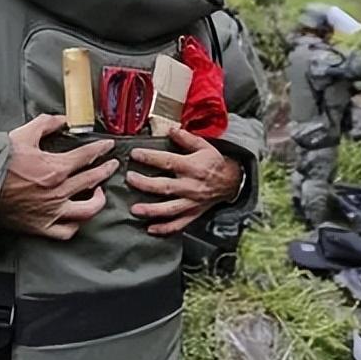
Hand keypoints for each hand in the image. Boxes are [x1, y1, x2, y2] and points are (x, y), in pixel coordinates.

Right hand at [0, 114, 117, 239]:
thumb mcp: (22, 135)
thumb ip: (45, 124)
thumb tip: (61, 120)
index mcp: (56, 168)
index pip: (87, 156)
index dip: (101, 149)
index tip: (108, 146)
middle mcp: (59, 191)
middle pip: (93, 180)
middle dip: (106, 170)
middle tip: (112, 165)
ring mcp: (52, 212)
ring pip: (88, 210)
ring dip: (99, 200)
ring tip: (99, 192)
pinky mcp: (42, 227)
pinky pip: (67, 231)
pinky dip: (76, 224)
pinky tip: (78, 217)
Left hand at [127, 126, 242, 235]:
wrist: (231, 182)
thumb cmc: (214, 163)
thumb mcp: (204, 146)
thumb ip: (186, 139)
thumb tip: (171, 130)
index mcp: (191, 167)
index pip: (167, 162)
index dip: (150, 158)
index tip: (134, 154)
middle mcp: (190, 186)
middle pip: (164, 187)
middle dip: (145, 184)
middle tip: (129, 179)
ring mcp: (191, 202)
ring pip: (169, 209)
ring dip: (151, 210)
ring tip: (135, 210)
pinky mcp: (193, 213)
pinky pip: (179, 224)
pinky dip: (165, 228)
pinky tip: (151, 229)